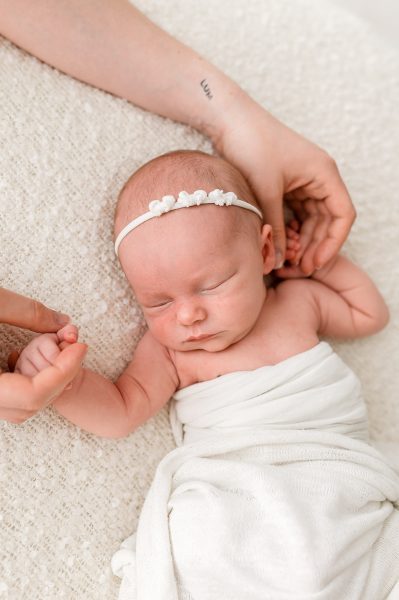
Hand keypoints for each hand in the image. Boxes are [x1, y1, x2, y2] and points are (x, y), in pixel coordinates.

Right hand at [0, 287, 86, 423]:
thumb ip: (29, 312)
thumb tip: (64, 321)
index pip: (34, 395)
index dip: (65, 371)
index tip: (82, 345)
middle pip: (29, 406)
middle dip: (59, 376)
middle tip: (74, 344)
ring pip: (17, 408)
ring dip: (44, 382)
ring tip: (55, 348)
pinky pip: (5, 398)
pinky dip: (25, 381)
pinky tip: (28, 355)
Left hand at [214, 91, 355, 272]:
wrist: (229, 120)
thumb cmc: (252, 146)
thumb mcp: (265, 193)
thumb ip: (276, 228)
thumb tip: (279, 261)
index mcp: (324, 174)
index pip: (342, 215)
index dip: (332, 243)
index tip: (316, 263)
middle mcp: (319, 177)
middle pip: (327, 220)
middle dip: (315, 246)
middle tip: (299, 269)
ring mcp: (304, 181)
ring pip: (312, 219)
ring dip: (303, 240)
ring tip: (288, 261)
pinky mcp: (287, 184)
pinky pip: (297, 212)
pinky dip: (291, 229)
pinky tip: (281, 245)